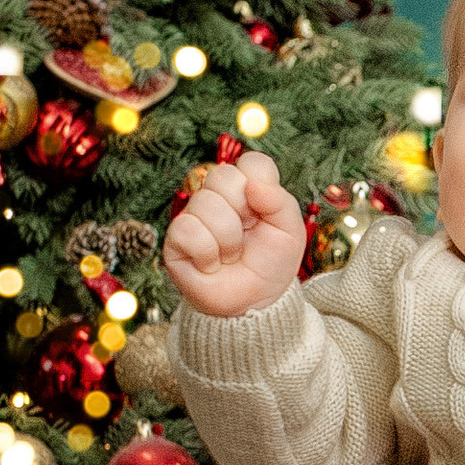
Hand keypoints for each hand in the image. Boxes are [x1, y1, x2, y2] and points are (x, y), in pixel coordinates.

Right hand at [163, 150, 303, 319]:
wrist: (255, 302)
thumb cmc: (271, 263)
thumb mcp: (289, 231)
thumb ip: (279, 201)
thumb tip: (253, 184)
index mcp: (247, 187)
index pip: (251, 163)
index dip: (261, 186)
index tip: (264, 212)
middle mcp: (217, 196)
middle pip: (224, 176)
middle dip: (243, 214)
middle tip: (246, 237)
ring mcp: (194, 215)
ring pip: (206, 204)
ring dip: (228, 241)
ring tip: (231, 255)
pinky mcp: (175, 239)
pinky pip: (189, 230)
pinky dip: (208, 253)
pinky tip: (212, 264)